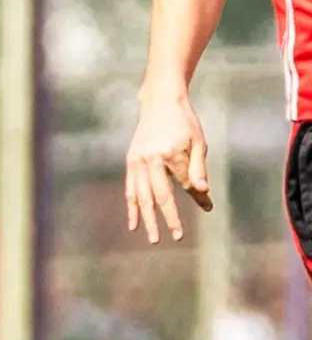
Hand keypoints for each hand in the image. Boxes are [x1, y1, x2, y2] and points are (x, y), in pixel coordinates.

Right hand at [125, 90, 211, 242]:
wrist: (159, 102)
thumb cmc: (184, 122)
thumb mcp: (198, 143)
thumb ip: (198, 169)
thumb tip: (203, 193)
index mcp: (170, 155)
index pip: (185, 184)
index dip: (198, 198)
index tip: (208, 207)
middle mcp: (150, 160)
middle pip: (160, 196)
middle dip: (168, 218)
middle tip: (176, 237)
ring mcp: (137, 162)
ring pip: (141, 196)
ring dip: (146, 219)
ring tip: (152, 237)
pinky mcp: (130, 162)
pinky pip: (130, 189)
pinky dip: (132, 207)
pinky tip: (133, 224)